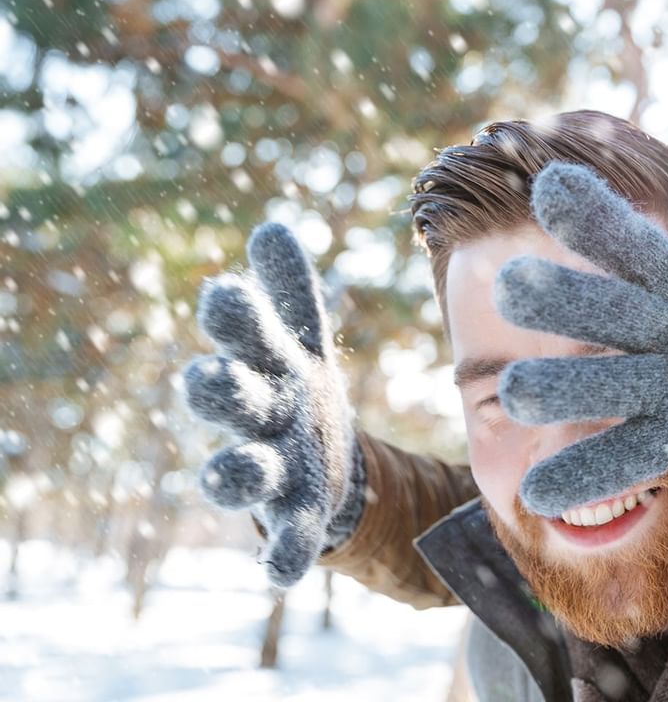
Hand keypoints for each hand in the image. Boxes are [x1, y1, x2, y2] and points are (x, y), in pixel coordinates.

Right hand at [184, 222, 362, 586]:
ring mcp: (273, 469)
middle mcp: (257, 419)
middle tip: (214, 377)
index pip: (239, 339)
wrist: (321, 459)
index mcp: (261, 368)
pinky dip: (282, 555)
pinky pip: (287, 538)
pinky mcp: (298, 515)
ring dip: (238, 472)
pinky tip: (281, 572)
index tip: (226, 294)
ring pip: (243, 473)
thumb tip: (272, 226)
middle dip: (218, 391)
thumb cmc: (297, 390)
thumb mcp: (302, 339)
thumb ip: (290, 292)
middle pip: (228, 403)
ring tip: (246, 468)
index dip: (231, 321)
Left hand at [494, 163, 667, 532]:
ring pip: (614, 386)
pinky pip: (629, 458)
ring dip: (564, 390)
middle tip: (509, 285)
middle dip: (565, 299)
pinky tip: (533, 494)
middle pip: (615, 312)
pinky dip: (583, 478)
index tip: (549, 185)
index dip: (594, 215)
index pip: (634, 243)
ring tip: (509, 393)